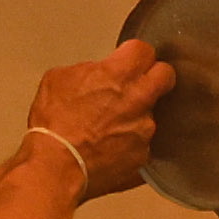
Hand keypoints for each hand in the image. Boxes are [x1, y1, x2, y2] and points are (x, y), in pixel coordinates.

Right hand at [26, 40, 173, 203]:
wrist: (54, 167)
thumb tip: (96, 74)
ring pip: (151, 115)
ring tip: (109, 128)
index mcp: (118, 74)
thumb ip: (87, 70)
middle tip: (141, 84)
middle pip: (166, 76)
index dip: (136, 55)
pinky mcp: (143, 156)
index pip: (144, 51)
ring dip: (136, 118)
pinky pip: (142, 145)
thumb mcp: (58, 79)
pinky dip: (130, 146)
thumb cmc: (53, 125)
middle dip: (156, 77)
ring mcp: (144, 130)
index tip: (131, 61)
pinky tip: (109, 149)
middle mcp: (138, 99)